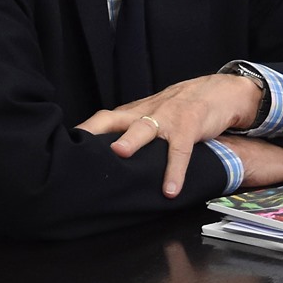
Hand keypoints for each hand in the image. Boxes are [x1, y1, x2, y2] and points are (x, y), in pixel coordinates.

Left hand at [76, 73, 263, 197]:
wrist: (217, 91)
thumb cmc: (179, 109)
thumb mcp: (153, 116)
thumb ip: (133, 132)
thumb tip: (108, 159)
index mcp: (135, 113)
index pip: (103, 118)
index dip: (86, 131)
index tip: (65, 147)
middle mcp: (147, 113)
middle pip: (117, 119)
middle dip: (98, 130)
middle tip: (80, 148)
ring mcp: (168, 118)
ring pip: (146, 127)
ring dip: (132, 140)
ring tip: (120, 154)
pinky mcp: (189, 126)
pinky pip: (180, 150)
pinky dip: (175, 171)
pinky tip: (170, 190)